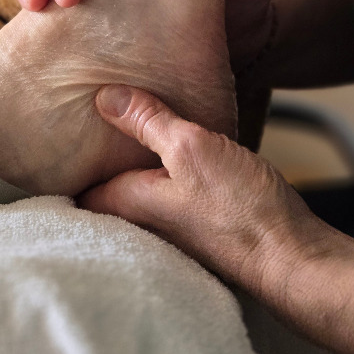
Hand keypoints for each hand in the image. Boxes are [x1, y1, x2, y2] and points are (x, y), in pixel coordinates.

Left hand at [81, 84, 326, 296]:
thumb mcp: (191, 148)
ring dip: (139, 163)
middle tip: (93, 121)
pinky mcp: (200, 225)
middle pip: (108, 186)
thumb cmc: (240, 210)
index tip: (62, 129)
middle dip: (101, 157)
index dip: (69, 157)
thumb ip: (149, 121)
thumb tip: (107, 97)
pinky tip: (183, 151)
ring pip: (142, 189)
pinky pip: (172, 193)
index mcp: (126, 203)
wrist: (291, 256)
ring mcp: (172, 227)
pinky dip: (170, 172)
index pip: (77, 184)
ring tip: (136, 125)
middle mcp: (142, 221)